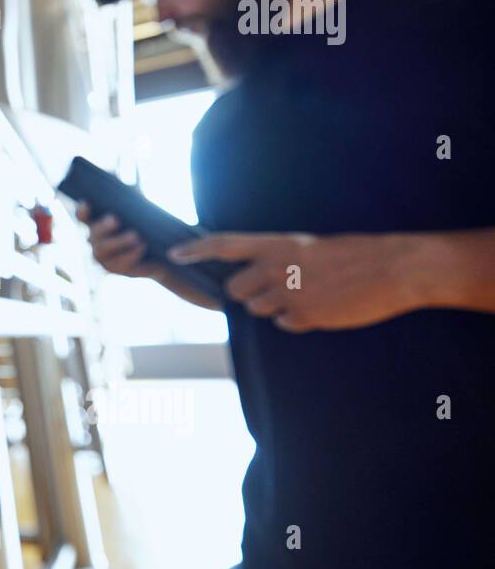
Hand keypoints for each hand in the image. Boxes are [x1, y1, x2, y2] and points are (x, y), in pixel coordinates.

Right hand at [75, 201, 166, 280]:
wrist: (160, 250)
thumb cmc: (144, 223)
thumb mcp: (137, 205)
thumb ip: (127, 194)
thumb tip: (122, 182)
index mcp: (96, 223)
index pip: (82, 216)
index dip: (82, 210)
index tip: (87, 202)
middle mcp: (94, 240)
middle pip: (93, 234)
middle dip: (103, 226)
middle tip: (115, 219)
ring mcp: (102, 257)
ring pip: (103, 249)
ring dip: (119, 242)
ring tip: (136, 236)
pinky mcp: (114, 269)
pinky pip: (119, 263)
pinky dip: (130, 254)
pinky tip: (141, 247)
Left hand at [167, 232, 419, 331]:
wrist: (393, 269)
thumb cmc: (353, 253)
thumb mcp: (309, 246)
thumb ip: (278, 258)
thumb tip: (256, 272)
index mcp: (278, 244)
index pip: (224, 245)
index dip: (195, 250)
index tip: (173, 254)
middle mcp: (277, 268)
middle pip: (235, 289)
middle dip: (247, 292)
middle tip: (274, 286)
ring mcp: (290, 295)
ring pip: (258, 309)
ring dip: (274, 306)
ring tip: (306, 293)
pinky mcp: (306, 318)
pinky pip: (285, 324)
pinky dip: (297, 320)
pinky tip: (320, 307)